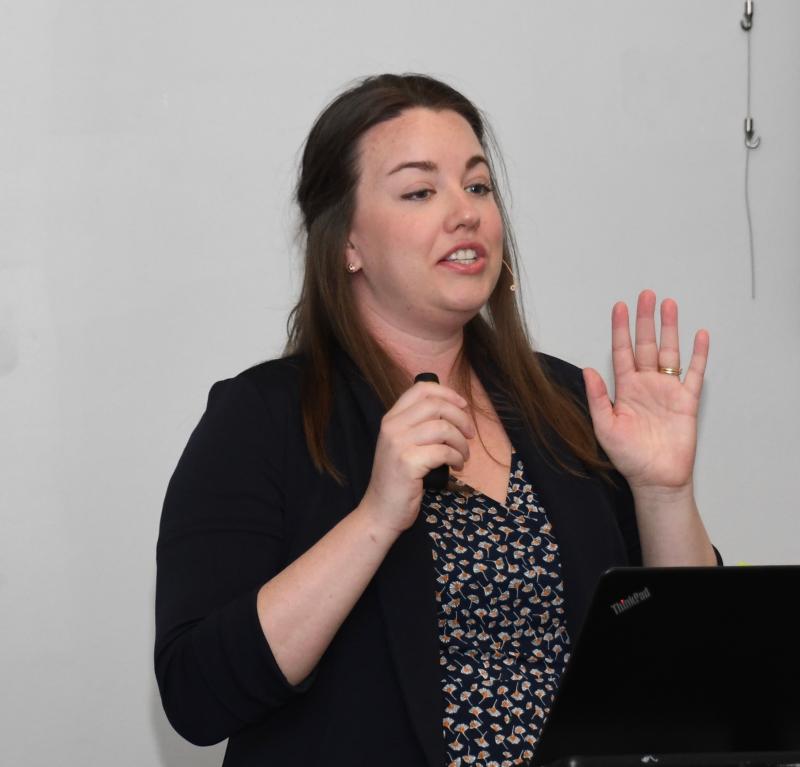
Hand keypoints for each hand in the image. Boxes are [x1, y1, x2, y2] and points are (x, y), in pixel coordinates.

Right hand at [359, 381, 473, 535]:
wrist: (380, 511)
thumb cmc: (398, 479)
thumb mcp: (402, 445)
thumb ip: (418, 426)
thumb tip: (453, 411)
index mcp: (391, 418)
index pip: (421, 389)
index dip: (447, 393)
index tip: (462, 406)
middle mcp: (392, 427)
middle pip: (436, 406)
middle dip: (461, 419)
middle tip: (469, 435)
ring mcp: (398, 444)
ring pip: (443, 428)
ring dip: (461, 442)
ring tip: (463, 456)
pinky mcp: (408, 463)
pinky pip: (443, 451)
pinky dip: (457, 458)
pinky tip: (457, 466)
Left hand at [582, 290, 708, 492]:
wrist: (655, 479)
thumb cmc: (628, 456)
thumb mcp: (605, 427)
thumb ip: (598, 398)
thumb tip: (588, 369)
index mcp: (625, 389)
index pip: (622, 351)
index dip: (620, 329)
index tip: (619, 306)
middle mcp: (646, 384)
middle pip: (647, 344)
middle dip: (645, 320)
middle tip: (646, 294)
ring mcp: (667, 390)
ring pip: (670, 352)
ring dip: (670, 329)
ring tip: (669, 305)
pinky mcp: (686, 401)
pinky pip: (694, 373)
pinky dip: (698, 354)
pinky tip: (699, 335)